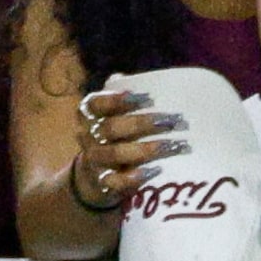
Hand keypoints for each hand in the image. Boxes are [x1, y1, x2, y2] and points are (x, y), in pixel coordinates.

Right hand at [69, 80, 186, 209]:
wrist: (96, 176)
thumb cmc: (116, 136)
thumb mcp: (117, 114)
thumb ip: (126, 96)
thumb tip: (130, 77)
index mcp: (88, 114)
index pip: (97, 103)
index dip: (119, 99)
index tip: (147, 97)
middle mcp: (87, 135)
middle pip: (111, 128)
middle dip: (143, 123)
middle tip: (173, 120)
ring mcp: (94, 160)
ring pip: (115, 153)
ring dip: (146, 149)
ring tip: (173, 145)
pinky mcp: (102, 183)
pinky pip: (115, 181)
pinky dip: (135, 177)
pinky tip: (156, 170)